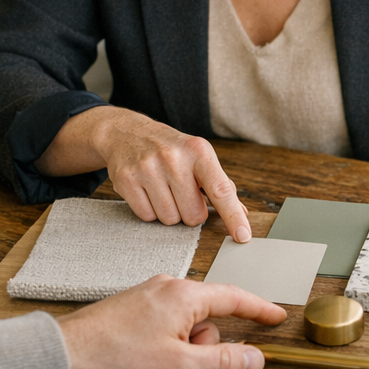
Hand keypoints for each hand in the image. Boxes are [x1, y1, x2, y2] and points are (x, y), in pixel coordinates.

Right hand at [37, 106, 253, 241]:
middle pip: (193, 215)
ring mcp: (148, 168)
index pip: (221, 190)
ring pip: (170, 219)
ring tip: (163, 190)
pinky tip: (147, 192)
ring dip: (169, 212)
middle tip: (181, 193)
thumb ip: (220, 185)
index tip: (243, 236)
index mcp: (199, 151)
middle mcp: (174, 158)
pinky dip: (150, 211)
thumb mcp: (198, 156)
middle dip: (190, 212)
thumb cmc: (169, 148)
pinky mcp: (127, 180)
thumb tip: (242, 213)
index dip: (233, 216)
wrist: (126, 133)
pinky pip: (147, 216)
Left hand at [57, 275, 286, 368]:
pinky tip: (144, 357)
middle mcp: (169, 286)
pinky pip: (166, 323)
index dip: (259, 310)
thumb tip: (255, 358)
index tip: (277, 317)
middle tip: (181, 365)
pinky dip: (166, 342)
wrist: (69, 352)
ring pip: (186, 323)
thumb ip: (223, 363)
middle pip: (208, 316)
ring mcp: (149, 294)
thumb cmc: (120, 356)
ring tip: (154, 363)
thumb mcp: (180, 367)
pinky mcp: (134, 305)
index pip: (235, 298)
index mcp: (185, 295)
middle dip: (204, 345)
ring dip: (182, 346)